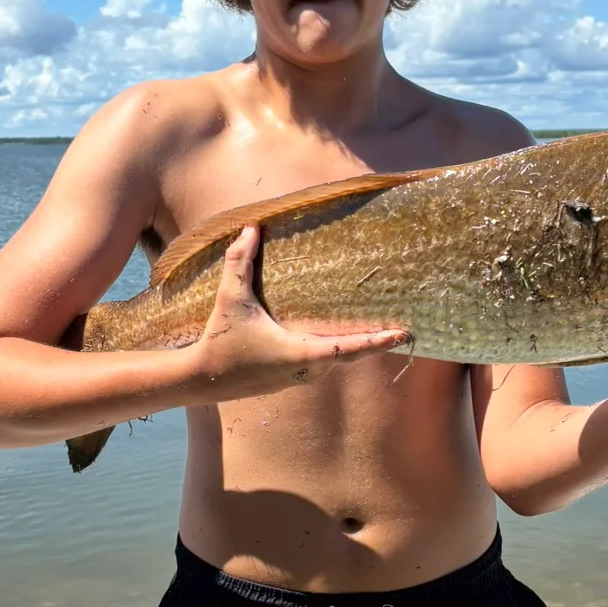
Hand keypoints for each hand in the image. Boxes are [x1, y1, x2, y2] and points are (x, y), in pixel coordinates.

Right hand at [188, 225, 409, 399]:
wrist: (204, 379)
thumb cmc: (219, 340)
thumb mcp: (230, 298)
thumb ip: (239, 262)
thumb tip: (250, 227)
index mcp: (299, 353)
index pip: (346, 349)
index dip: (376, 342)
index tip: (400, 335)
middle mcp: (306, 370)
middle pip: (349, 356)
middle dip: (375, 343)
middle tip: (403, 329)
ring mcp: (299, 378)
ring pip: (337, 361)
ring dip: (357, 347)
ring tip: (382, 331)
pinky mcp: (292, 379)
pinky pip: (324, 364)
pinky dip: (339, 351)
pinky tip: (347, 338)